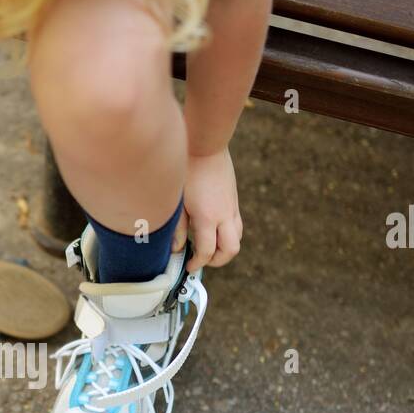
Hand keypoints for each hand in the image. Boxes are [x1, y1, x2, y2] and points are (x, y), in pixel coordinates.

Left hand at [183, 149, 242, 270]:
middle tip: (201, 260)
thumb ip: (176, 228)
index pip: (208, 251)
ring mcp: (232, 207)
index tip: (188, 266)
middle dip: (217, 261)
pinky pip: (237, 225)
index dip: (198, 263)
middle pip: (230, 250)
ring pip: (237, 238)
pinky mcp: (234, 200)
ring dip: (225, 248)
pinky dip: (227, 234)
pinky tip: (212, 229)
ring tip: (207, 247)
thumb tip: (176, 249)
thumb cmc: (186, 171)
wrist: (204, 146)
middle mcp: (224, 215)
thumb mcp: (177, 202)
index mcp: (208, 218)